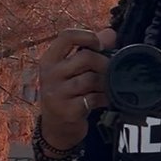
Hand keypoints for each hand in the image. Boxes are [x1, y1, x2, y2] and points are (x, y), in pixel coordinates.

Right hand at [36, 27, 117, 149]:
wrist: (56, 128)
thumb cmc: (67, 92)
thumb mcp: (72, 70)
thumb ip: (89, 49)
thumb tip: (110, 32)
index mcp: (49, 59)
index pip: (67, 36)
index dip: (88, 36)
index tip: (100, 46)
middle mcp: (49, 74)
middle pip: (85, 57)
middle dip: (104, 63)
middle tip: (110, 71)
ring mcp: (56, 94)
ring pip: (91, 79)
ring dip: (105, 83)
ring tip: (107, 87)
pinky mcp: (67, 111)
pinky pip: (93, 98)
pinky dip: (103, 98)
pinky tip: (104, 100)